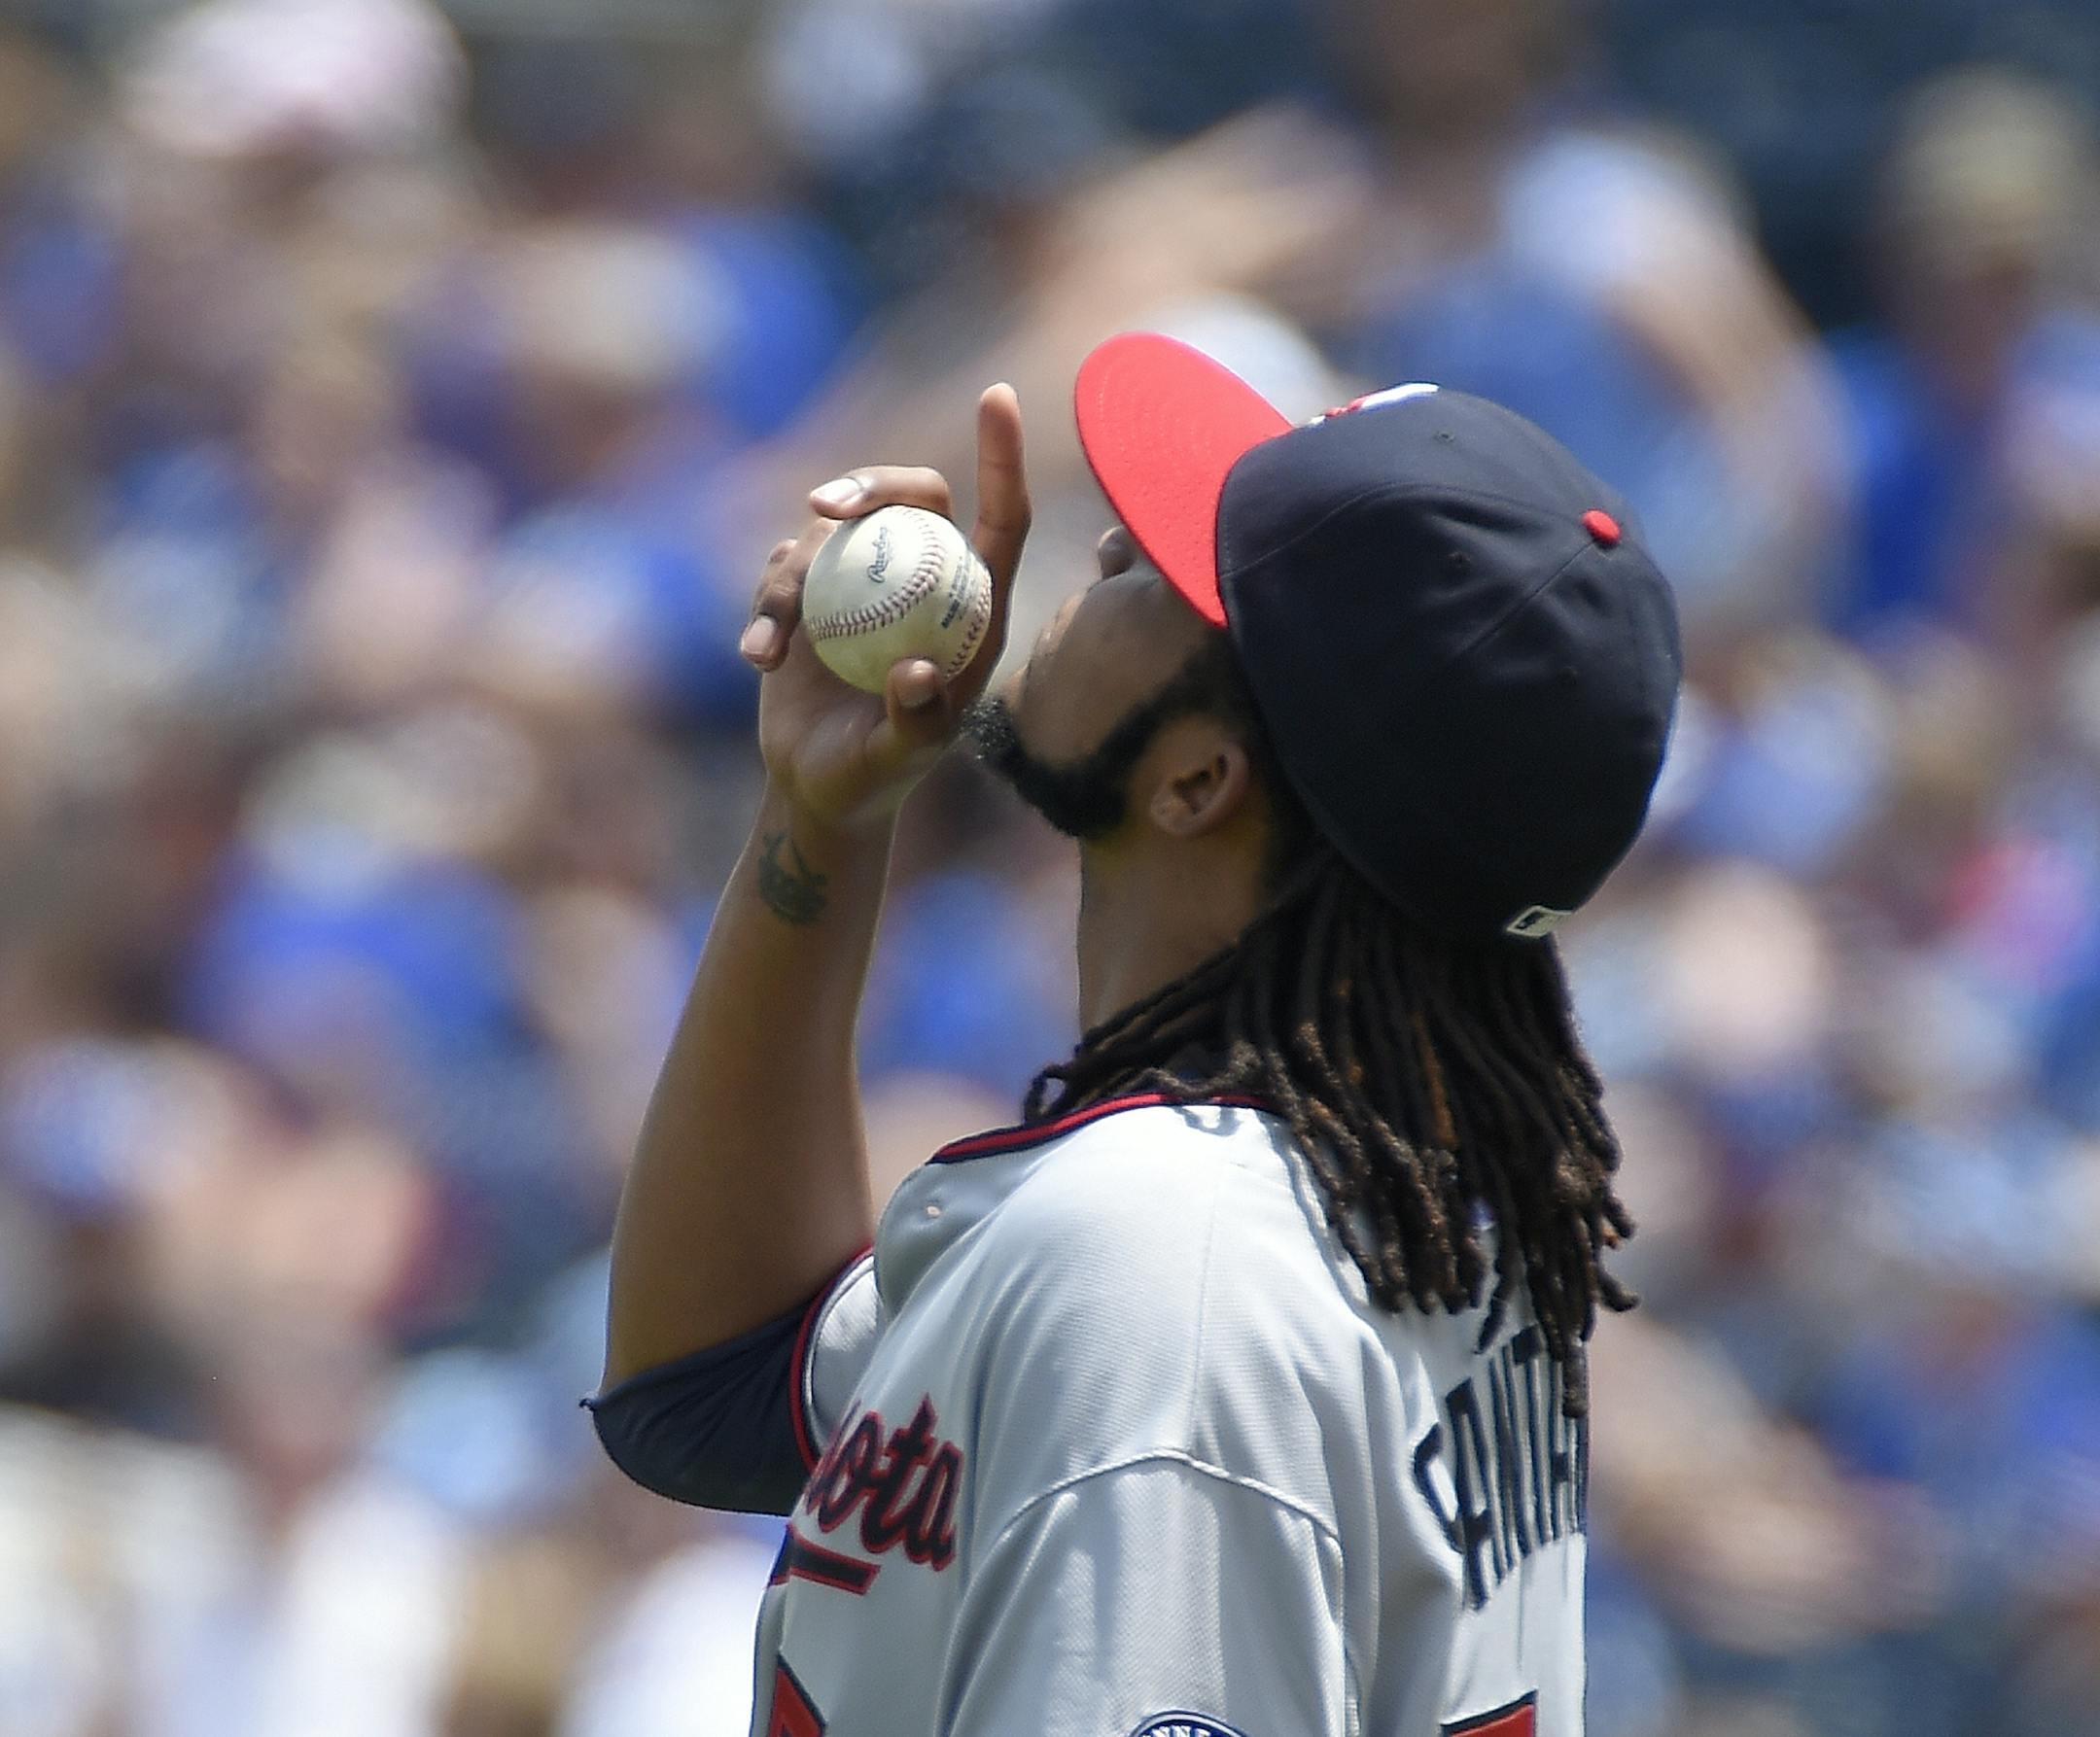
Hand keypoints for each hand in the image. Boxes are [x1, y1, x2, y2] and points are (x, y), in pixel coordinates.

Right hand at [740, 385, 1030, 833]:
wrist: (819, 790)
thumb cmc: (875, 778)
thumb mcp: (898, 759)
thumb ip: (915, 721)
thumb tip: (918, 672)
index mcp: (974, 611)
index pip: (1004, 520)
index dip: (1004, 457)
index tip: (998, 395)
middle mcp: (926, 582)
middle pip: (914, 497)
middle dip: (872, 483)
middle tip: (824, 506)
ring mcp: (868, 583)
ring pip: (837, 531)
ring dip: (794, 576)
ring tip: (773, 646)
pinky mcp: (814, 595)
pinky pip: (786, 567)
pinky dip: (767, 604)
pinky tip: (757, 657)